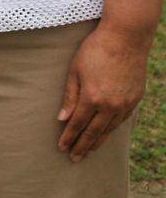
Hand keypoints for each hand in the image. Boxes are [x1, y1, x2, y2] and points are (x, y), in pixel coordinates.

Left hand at [58, 24, 151, 161]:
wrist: (126, 38)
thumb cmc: (95, 50)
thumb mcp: (75, 70)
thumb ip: (69, 96)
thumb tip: (62, 119)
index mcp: (92, 98)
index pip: (77, 125)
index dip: (69, 138)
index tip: (61, 148)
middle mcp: (111, 105)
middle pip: (94, 132)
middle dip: (82, 146)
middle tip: (74, 158)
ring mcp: (125, 103)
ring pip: (109, 129)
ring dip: (98, 142)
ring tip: (88, 152)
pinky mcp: (135, 99)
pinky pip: (121, 120)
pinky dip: (111, 129)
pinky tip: (105, 134)